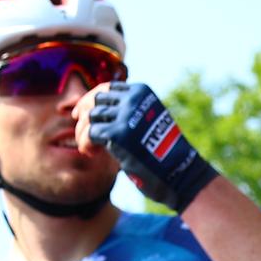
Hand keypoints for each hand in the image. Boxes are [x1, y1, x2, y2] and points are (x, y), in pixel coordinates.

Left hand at [79, 81, 217, 212]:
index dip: (90, 100)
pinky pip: (90, 134)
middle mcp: (133, 99)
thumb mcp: (145, 121)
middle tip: (79, 129)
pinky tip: (92, 154)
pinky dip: (86, 144)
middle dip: (83, 114)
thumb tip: (89, 109)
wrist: (181, 172)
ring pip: (91, 117)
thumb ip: (125, 112)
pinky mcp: (118, 133)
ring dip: (84, 133)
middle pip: (95, 100)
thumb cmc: (162, 152)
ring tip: (91, 149)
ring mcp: (126, 115)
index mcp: (142, 92)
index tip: (79, 113)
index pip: (107, 88)